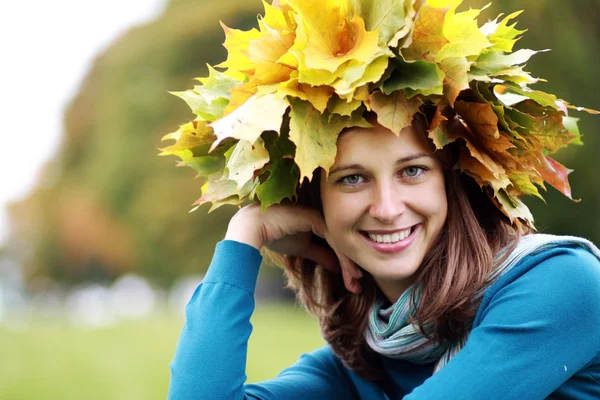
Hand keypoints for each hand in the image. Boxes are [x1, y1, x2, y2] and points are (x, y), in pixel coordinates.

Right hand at [224, 204, 362, 292]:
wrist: (255, 227)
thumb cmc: (276, 234)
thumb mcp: (304, 248)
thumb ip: (321, 254)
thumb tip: (337, 267)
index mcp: (322, 220)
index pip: (339, 242)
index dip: (346, 262)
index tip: (353, 281)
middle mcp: (325, 215)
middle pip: (343, 242)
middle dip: (351, 265)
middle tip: (357, 286)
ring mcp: (321, 215)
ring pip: (341, 242)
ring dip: (349, 264)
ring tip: (354, 283)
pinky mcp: (316, 218)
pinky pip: (334, 240)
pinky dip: (343, 258)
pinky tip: (348, 273)